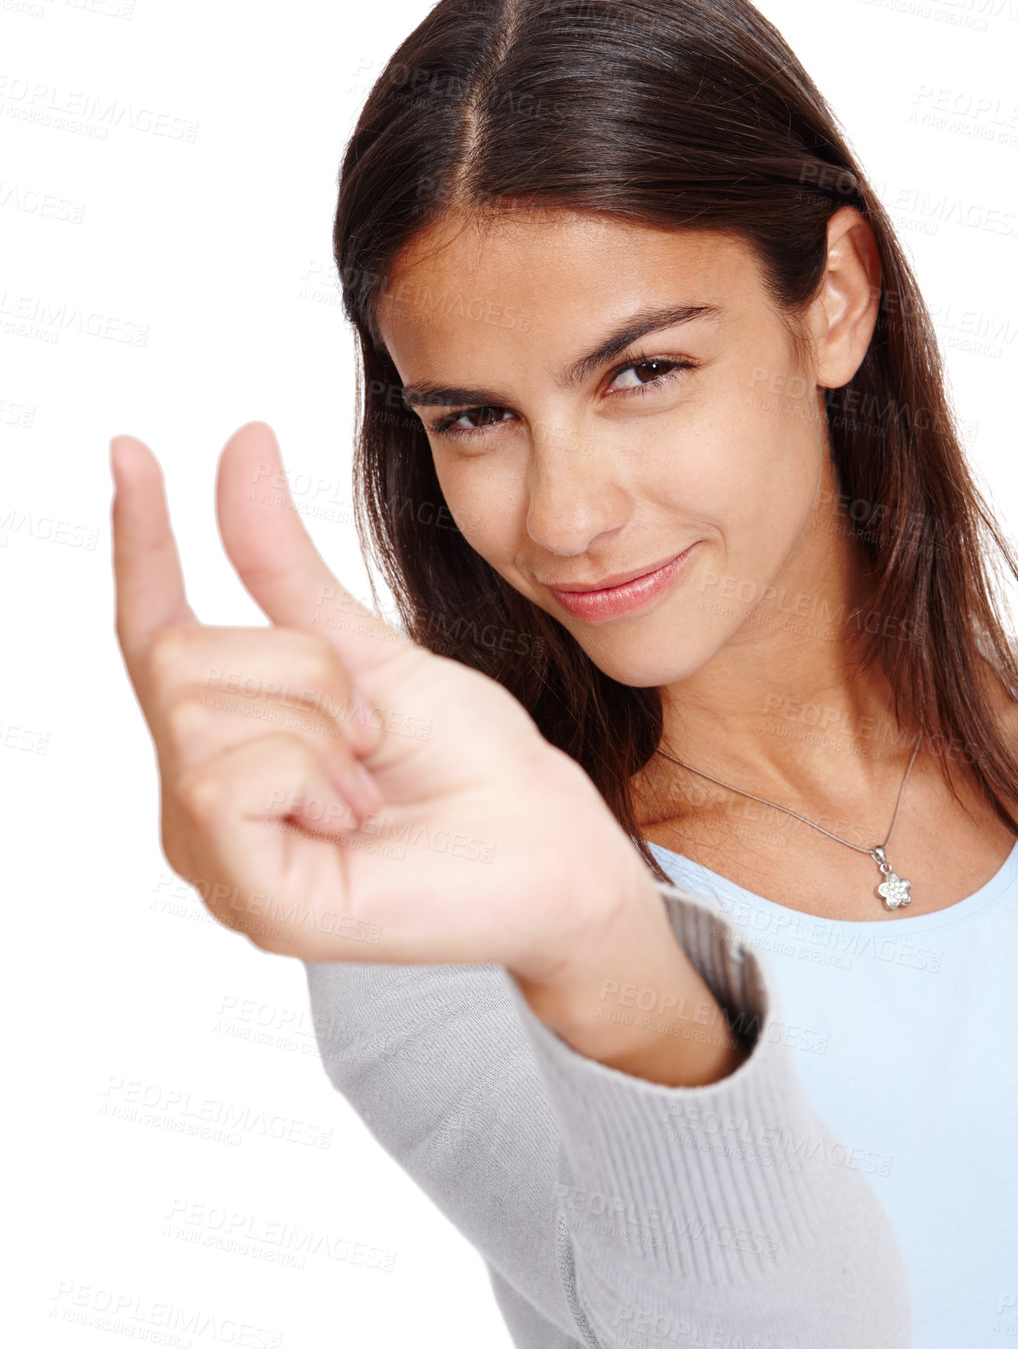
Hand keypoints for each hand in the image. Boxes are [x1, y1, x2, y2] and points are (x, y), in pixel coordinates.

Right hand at [110, 421, 655, 981]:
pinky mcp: (253, 903)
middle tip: (371, 731)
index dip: (140, 544)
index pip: (151, 634)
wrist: (555, 840)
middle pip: (180, 659)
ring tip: (372, 782)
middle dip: (301, 668)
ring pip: (199, 714)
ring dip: (320, 725)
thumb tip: (241, 444)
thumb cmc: (472, 761)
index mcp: (223, 750)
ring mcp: (217, 862)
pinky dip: (312, 773)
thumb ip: (285, 567)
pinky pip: (225, 783)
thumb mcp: (367, 648)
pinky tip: (356, 817)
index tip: (132, 449)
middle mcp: (199, 808)